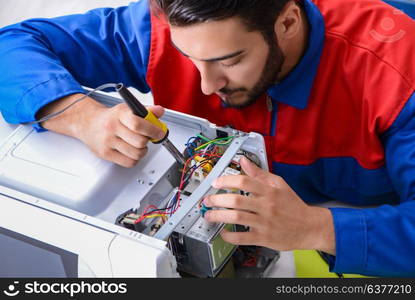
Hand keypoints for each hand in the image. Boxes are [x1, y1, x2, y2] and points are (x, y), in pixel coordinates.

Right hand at [39, 94, 165, 167]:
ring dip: (142, 151)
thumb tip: (159, 111)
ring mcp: (107, 142)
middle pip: (140, 141)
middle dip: (148, 141)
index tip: (159, 133)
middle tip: (147, 138)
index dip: (153, 130)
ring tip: (139, 145)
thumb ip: (146, 110)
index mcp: (119, 114)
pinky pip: (129, 162)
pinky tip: (132, 152)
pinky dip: (135, 159)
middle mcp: (112, 127)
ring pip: (136, 153)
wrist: (88, 123)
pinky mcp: (105, 154)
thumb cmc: (111, 117)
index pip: (138, 124)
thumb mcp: (128, 109)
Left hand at [203, 157, 335, 253]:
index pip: (243, 182)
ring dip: (218, 216)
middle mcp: (266, 206)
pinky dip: (229, 236)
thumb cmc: (293, 205)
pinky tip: (223, 232)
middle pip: (236, 201)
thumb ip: (259, 173)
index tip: (216, 183)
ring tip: (209, 215)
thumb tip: (244, 161)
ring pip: (236, 218)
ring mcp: (264, 223)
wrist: (310, 227)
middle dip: (217, 200)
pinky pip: (242, 238)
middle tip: (207, 200)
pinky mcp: (264, 238)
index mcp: (269, 191)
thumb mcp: (279, 184)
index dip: (226, 181)